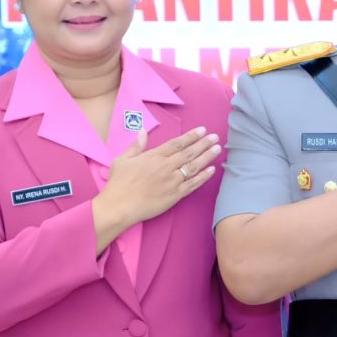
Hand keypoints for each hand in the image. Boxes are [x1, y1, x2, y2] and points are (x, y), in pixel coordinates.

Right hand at [97, 126, 219, 231]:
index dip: (191, 136)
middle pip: (189, 153)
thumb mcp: (122, 160)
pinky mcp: (175, 195)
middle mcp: (165, 167)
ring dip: (207, 157)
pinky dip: (203, 177)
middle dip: (204, 144)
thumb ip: (136, 146)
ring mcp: (172, 181)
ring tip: (218, 149)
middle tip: (215, 137)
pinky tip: (212, 170)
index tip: (202, 130)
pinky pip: (192, 184)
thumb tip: (143, 131)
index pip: (177, 143)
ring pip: (193, 167)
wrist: (120, 206)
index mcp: (154, 156)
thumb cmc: (118, 183)